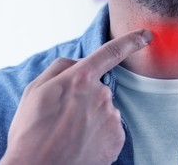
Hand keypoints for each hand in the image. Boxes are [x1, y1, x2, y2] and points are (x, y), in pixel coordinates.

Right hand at [0, 29, 151, 164]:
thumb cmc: (31, 132)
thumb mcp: (35, 91)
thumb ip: (60, 68)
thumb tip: (80, 62)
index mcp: (80, 78)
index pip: (111, 52)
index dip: (130, 41)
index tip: (146, 35)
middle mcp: (101, 94)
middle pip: (99, 88)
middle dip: (85, 97)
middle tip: (64, 117)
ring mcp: (112, 117)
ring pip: (104, 109)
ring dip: (92, 117)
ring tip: (70, 134)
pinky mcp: (117, 138)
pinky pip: (111, 128)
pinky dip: (99, 133)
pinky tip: (82, 143)